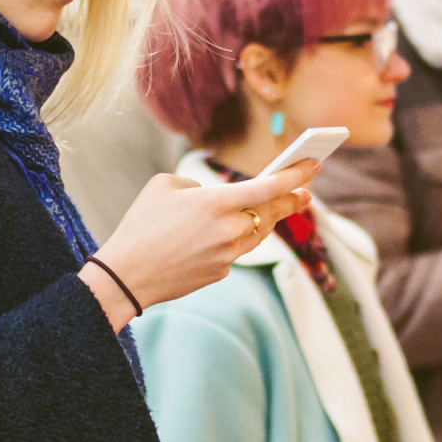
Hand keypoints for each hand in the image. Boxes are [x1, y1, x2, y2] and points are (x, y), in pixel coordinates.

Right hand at [78, 160, 320, 328]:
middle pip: (273, 212)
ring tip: (279, 208)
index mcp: (217, 202)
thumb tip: (215, 196)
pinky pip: (238, 251)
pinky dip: (239, 240)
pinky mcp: (221, 272)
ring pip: (259, 233)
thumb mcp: (164, 186)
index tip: (314, 165)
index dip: (296, 175)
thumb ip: (198, 185)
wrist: (126, 276)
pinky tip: (234, 234)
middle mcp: (229, 229)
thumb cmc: (140, 225)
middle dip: (292, 199)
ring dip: (269, 220)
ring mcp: (228, 254)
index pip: (270, 186)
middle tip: (305, 192)